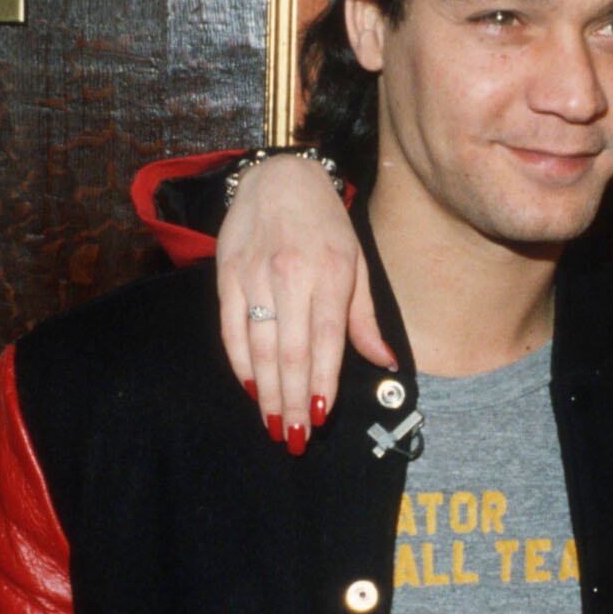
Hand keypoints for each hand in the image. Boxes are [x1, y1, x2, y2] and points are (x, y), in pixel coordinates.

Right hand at [214, 152, 390, 452]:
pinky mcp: (227, 275)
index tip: (320, 417)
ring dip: (266, 392)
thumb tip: (385, 361)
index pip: (326, 341)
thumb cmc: (325, 224)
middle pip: (291, 353)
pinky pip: (231, 329)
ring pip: (259, 347)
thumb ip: (364, 317)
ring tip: (273, 424)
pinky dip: (240, 363)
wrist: (279, 175)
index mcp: (330, 274)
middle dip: (291, 401)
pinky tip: (251, 388)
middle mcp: (290, 276)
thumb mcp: (357, 262)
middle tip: (293, 438)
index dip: (322, 383)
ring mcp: (255, 276)